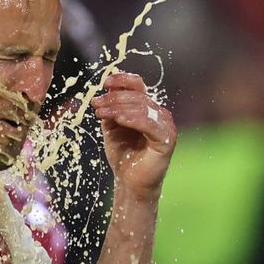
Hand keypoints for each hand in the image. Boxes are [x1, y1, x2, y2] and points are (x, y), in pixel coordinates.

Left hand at [92, 72, 175, 200]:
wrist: (130, 182)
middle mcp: (159, 113)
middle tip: (96, 105)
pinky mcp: (166, 139)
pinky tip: (120, 120)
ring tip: (101, 113)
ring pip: (142, 108)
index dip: (122, 81)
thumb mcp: (112, 129)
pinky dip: (134, 120)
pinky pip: (150, 124)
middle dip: (114, 99)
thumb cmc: (123, 156)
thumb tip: (104, 93)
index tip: (105, 83)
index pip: (138, 86)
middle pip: (137, 97)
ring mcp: (165, 125)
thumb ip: (110, 111)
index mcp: (147, 108)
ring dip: (118, 108)